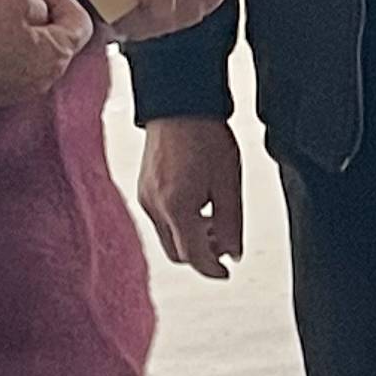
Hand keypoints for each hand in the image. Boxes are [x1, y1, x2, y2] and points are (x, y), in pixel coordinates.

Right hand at [0, 0, 90, 106]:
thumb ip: (44, 5)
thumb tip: (44, 16)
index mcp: (54, 56)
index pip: (81, 25)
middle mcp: (43, 81)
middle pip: (61, 44)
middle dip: (49, 18)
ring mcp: (21, 91)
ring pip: (39, 58)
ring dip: (31, 36)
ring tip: (5, 18)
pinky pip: (18, 70)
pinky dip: (14, 53)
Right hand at [138, 116, 247, 276]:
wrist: (179, 103)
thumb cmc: (205, 135)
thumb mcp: (229, 183)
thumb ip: (232, 223)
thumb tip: (233, 253)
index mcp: (177, 207)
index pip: (194, 257)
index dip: (213, 270)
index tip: (226, 273)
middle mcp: (155, 207)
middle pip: (178, 253)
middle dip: (202, 254)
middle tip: (224, 240)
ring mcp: (145, 198)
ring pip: (168, 237)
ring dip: (191, 238)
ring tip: (214, 216)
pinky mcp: (142, 189)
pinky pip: (161, 219)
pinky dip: (179, 222)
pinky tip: (198, 203)